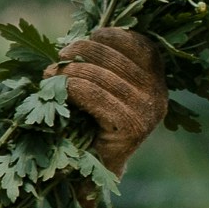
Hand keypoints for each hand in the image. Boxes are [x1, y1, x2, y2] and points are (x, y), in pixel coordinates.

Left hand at [48, 29, 165, 173]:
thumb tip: (81, 37)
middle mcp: (158, 93)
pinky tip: (58, 89)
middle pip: (117, 57)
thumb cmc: (94, 123)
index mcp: (157, 79)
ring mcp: (148, 111)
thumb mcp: (107, 88)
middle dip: (83, 51)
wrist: (96, 171)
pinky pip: (96, 95)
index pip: (140, 44)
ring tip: (50, 74)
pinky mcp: (132, 126)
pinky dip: (73, 87)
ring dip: (71, 71)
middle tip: (60, 56)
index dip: (112, 36)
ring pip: (102, 76)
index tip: (88, 37)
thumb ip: (105, 64)